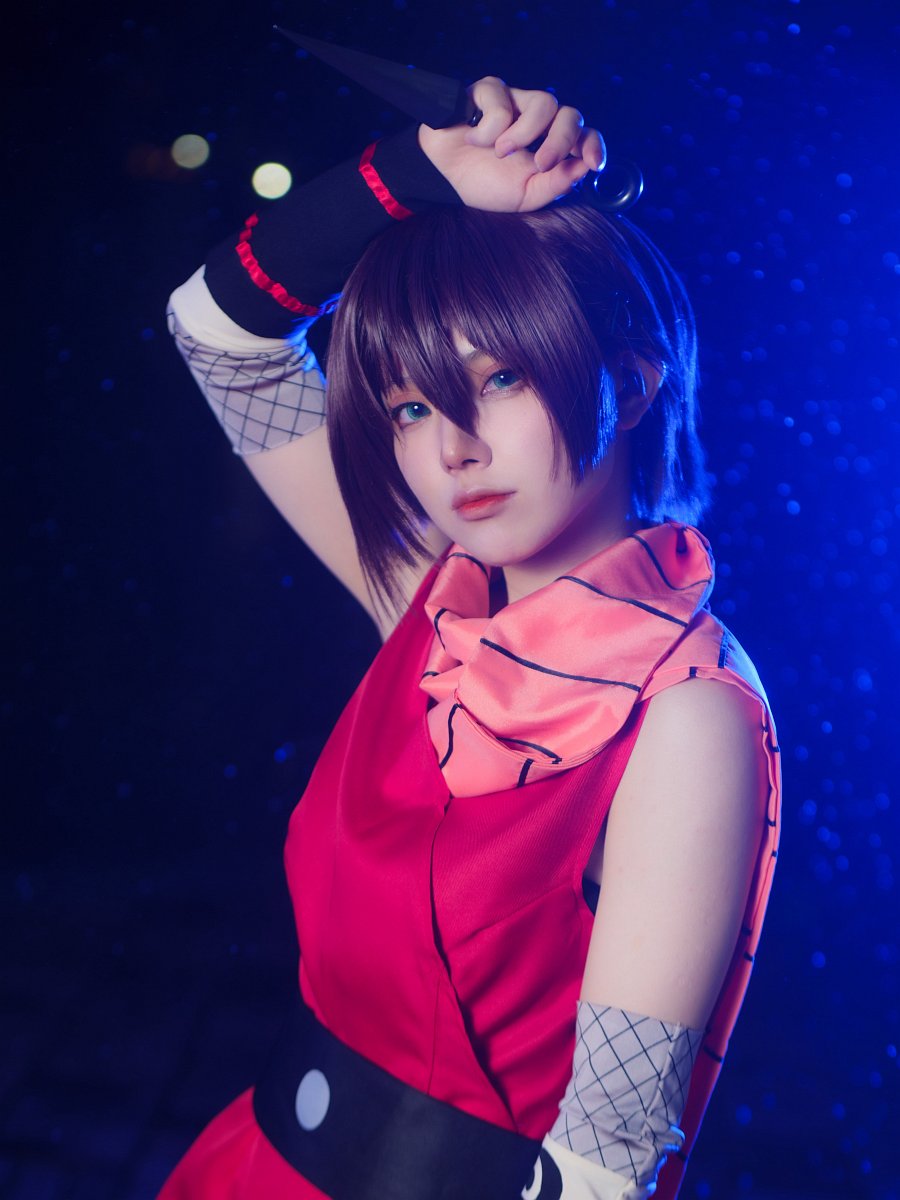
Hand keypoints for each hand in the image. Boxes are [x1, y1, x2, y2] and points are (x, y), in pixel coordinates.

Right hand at [418, 76, 605, 212]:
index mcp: (549, 144)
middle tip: (541, 164)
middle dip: (561, 140)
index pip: (583, 134)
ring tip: (499, 153)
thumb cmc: (483, 184)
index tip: (593, 163)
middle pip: (570, 114)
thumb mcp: (524, 195)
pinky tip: (472, 140)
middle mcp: (537, 119)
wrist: (442, 179)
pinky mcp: (490, 90)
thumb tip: (584, 169)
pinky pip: (502, 103)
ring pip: (544, 103)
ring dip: (523, 134)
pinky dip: (488, 130)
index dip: (592, 144)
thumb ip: (555, 184)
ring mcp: (516, 101)